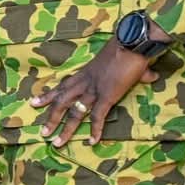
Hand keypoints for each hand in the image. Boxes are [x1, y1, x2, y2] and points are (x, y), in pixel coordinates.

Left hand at [32, 40, 154, 144]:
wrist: (131, 42)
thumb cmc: (128, 48)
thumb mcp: (124, 61)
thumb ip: (136, 72)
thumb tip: (151, 76)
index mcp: (85, 73)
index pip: (62, 86)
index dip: (48, 95)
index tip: (33, 103)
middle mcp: (85, 82)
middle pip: (62, 102)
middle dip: (51, 118)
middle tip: (42, 132)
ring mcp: (94, 89)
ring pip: (74, 112)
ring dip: (65, 129)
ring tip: (56, 143)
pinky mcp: (107, 95)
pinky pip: (98, 116)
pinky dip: (95, 129)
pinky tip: (92, 141)